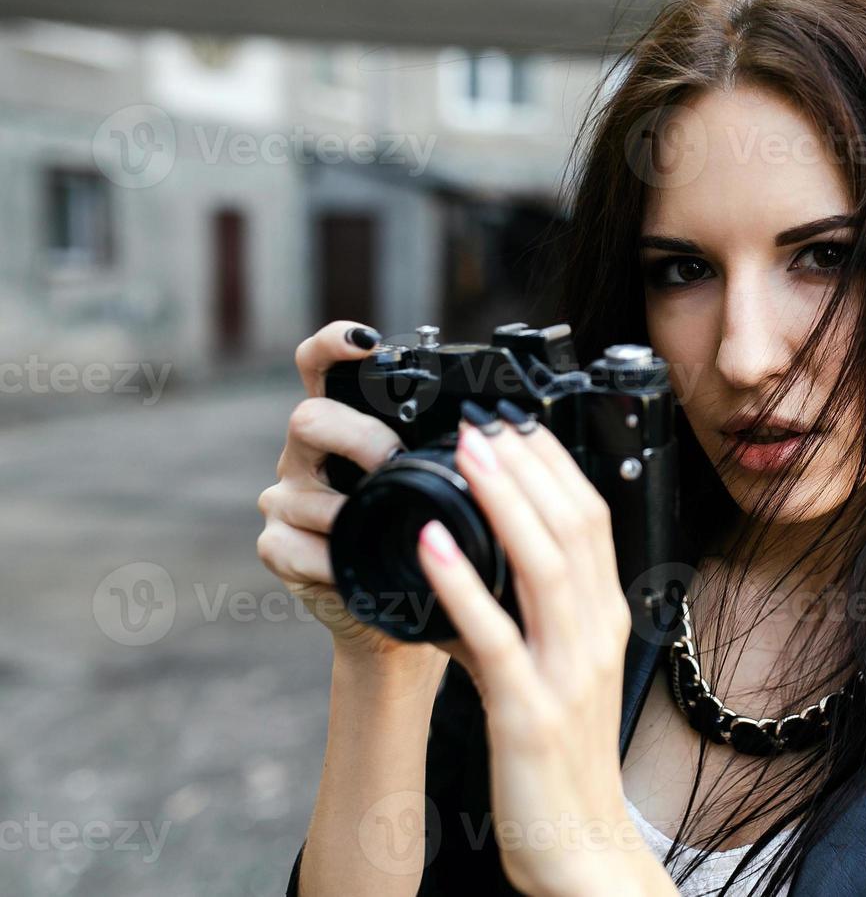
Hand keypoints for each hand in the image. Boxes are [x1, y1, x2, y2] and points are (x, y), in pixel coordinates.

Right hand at [256, 321, 442, 666]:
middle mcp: (308, 455)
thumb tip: (500, 423)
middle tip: (394, 460)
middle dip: (358, 436)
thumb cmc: (419, 540)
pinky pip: (296, 546)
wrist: (394, 614)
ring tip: (383, 524)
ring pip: (302, 487)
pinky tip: (355, 568)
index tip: (366, 341)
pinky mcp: (277, 547)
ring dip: (349, 508)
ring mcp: (287, 500)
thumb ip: (440, 450)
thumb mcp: (433, 486)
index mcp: (345, 427)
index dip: (336, 344)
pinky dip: (333, 560)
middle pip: (309, 417)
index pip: (321, 366)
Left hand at [414, 409, 666, 896]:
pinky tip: (431, 545)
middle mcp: (594, 634)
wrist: (580, 849)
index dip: (554, 467)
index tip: (516, 427)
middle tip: (486, 422)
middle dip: (528, 465)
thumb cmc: (563, 764)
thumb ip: (517, 620)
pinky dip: (462, 583)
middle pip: (573, 527)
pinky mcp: (528, 711)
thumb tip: (466, 571)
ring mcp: (566, 670)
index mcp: (603, 620)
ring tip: (467, 454)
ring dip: (503, 500)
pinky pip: (493, 636)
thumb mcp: (553, 674)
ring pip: (542, 565)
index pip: (591, 521)